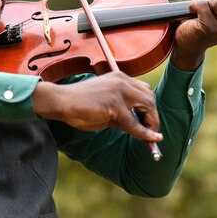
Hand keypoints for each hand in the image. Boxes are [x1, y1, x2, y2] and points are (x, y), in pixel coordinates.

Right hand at [33, 71, 162, 142]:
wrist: (62, 101)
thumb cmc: (81, 105)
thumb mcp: (107, 106)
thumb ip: (123, 112)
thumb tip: (140, 127)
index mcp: (120, 78)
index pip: (144, 91)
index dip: (150, 108)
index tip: (150, 122)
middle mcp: (122, 81)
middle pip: (149, 97)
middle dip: (153, 116)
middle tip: (152, 132)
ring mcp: (119, 91)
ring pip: (147, 106)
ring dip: (151, 123)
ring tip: (150, 136)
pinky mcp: (114, 104)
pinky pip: (134, 122)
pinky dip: (144, 132)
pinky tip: (150, 139)